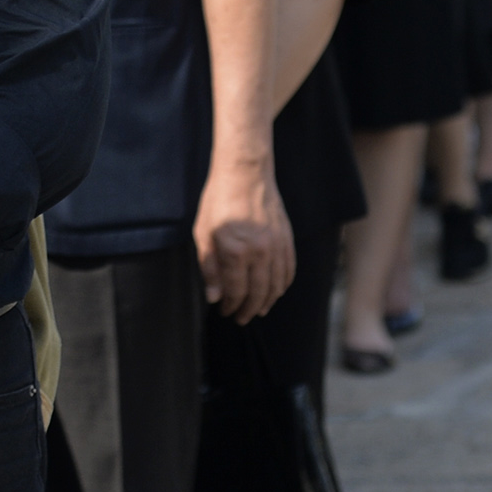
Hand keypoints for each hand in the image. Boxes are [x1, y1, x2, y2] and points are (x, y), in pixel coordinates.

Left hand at [193, 149, 293, 324]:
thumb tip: (213, 297)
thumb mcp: (203, 233)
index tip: (224, 311)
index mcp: (235, 251)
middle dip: (248, 310)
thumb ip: (209, 267)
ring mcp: (277, 246)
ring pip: (276, 285)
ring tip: (259, 310)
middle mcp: (260, 251)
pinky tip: (275, 291)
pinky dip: (283, 285)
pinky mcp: (288, 239)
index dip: (230, 306)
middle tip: (241, 318)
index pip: (235, 291)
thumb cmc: (219, 201)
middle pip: (258, 293)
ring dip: (268, 302)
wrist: (245, 173)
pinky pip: (289, 270)